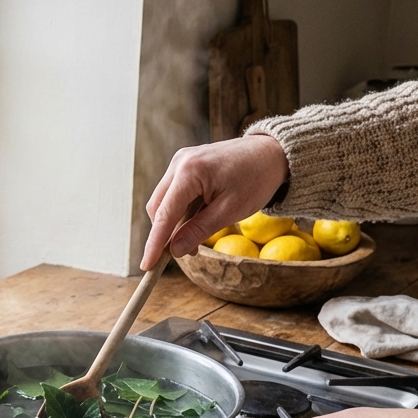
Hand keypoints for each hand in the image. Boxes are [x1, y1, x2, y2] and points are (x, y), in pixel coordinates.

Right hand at [141, 135, 288, 269]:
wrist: (270, 152)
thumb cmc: (255, 180)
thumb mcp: (230, 211)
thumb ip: (199, 230)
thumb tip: (174, 251)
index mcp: (190, 172)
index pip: (164, 214)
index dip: (154, 243)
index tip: (147, 266)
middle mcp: (179, 163)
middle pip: (158, 207)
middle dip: (165, 233)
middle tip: (186, 253)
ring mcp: (180, 161)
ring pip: (163, 200)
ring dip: (174, 222)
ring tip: (196, 237)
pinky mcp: (184, 163)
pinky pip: (173, 192)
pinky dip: (180, 210)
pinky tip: (197, 219)